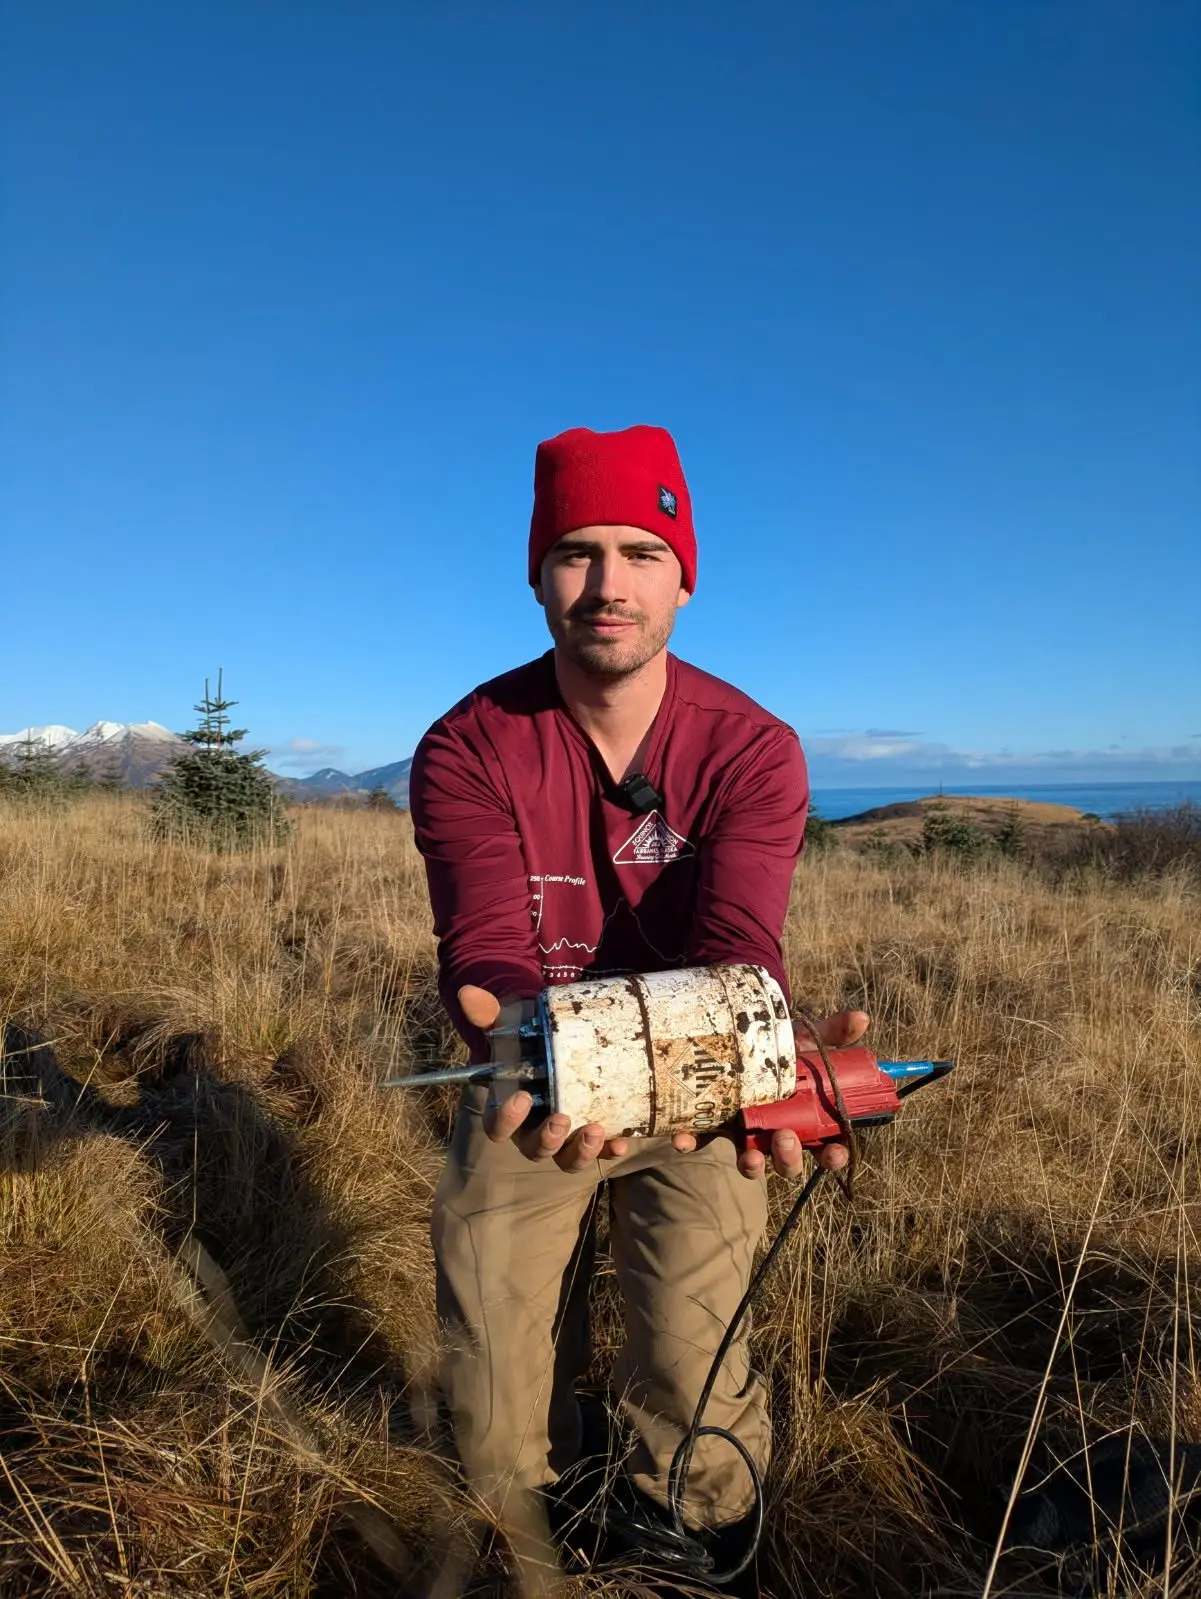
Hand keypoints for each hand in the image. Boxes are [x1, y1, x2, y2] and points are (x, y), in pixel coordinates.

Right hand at [458, 985, 631, 1171]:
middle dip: (547, 1139)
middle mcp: (533, 1130)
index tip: (521, 1097)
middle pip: (535, 1149)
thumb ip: (488, 1013)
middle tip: (561, 1119)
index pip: (497, 1126)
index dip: (506, 1119)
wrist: (552, 1041)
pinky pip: (599, 1152)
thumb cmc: (524, 1038)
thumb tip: (467, 992)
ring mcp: (563, 1137)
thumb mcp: (508, 1025)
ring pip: (566, 1159)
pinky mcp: (589, 1134)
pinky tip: (622, 1140)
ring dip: (580, 1152)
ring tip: (595, 1130)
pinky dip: (609, 1150)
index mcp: (507, 1109)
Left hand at [669, 1007, 870, 1180]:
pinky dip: (690, 1142)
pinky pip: (699, 1140)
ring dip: (752, 1165)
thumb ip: (833, 1032)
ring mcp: (743, 1132)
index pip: (827, 1147)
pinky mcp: (710, 1125)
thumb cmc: (780, 1046)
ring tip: (751, 1158)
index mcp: (806, 1119)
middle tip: (786, 1140)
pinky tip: (683, 1139)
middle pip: (788, 1160)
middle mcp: (776, 1132)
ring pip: (751, 1161)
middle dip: (789, 1157)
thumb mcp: (806, 1039)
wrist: (739, 1034)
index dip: (834, 1156)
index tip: (834, 1153)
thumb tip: (862, 1017)